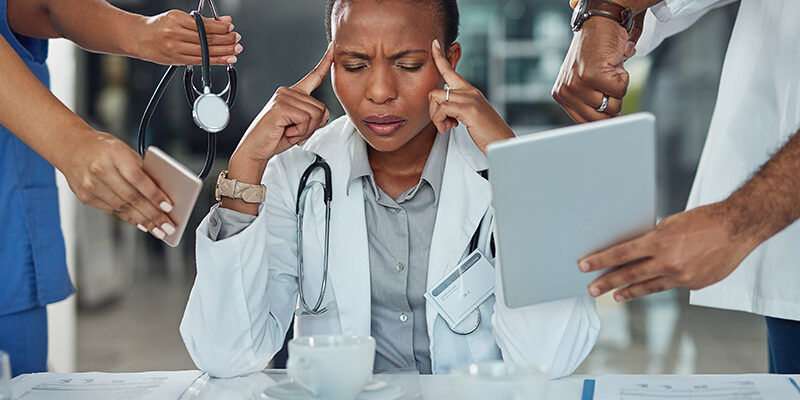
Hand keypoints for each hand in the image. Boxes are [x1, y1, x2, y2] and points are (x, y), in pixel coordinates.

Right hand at [58, 130, 175, 240]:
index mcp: (114, 154)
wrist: (71, 148)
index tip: (168, 207)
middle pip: (132, 197)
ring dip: (143, 221)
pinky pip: (113, 211)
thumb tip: (162, 193)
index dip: (154, 195)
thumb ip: (142, 169)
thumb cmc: (104, 148)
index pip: (138, 178)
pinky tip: (142, 224)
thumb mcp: (125, 150)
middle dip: (153, 215)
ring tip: (158, 230)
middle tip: (168, 226)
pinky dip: (130, 218)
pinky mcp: (86, 197)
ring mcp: (90, 185)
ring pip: (123, 207)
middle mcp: (100, 170)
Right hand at [134, 10, 241, 64]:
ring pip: (205, 51)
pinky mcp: (176, 59)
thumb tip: (224, 22)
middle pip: (206, 38)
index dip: (220, 28)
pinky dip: (216, 60)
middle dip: (225, 40)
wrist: (139, 37)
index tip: (231, 28)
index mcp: (176, 19)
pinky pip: (200, 61)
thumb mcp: (179, 17)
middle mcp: (175, 33)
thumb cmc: (160, 26)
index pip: (204, 25)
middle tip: (237, 39)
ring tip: (235, 50)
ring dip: (224, 51)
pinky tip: (226, 59)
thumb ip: (203, 21)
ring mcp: (175, 48)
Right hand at [230, 43, 333, 175]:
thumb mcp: (300, 126)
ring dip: (305, 130)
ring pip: (316, 115)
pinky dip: (299, 132)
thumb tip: (323, 114)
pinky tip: (286, 131)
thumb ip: (314, 117)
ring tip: (289, 131)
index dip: (325, 63)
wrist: (256, 148)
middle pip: (321, 108)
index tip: (333, 49)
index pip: (313, 76)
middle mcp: (288, 92)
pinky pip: (306, 120)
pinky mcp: (281, 106)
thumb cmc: (275, 137)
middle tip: (294, 131)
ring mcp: (284, 97)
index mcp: (293, 94)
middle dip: (312, 126)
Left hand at [428, 39, 513, 153]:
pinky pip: (442, 108)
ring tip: (447, 127)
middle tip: (443, 124)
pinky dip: (440, 120)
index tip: (434, 45)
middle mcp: (470, 91)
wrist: (502, 143)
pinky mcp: (468, 108)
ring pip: (436, 98)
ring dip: (436, 116)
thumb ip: (458, 108)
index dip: (440, 58)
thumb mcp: (471, 116)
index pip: (451, 71)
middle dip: (432, 110)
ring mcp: (470, 98)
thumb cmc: (487, 133)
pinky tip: (448, 128)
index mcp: (470, 91)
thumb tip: (443, 108)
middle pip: (436, 90)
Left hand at [551, 17, 634, 121]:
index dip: (603, 118)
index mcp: (562, 95)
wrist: (600, 23)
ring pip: (612, 105)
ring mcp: (578, 83)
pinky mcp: (594, 75)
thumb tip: (609, 123)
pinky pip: (620, 90)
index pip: (584, 122)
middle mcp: (567, 91)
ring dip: (618, 87)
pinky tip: (614, 64)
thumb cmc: (596, 51)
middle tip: (609, 82)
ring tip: (610, 70)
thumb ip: (590, 103)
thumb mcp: (585, 80)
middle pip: (600, 118)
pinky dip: (624, 77)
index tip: (611, 112)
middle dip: (612, 102)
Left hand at [578, 202, 760, 300]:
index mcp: (660, 242)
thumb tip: (638, 248)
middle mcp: (668, 262)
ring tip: (614, 296)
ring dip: (628, 291)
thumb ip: (654, 238)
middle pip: (630, 275)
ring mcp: (682, 276)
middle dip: (607, 282)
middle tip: (591, 289)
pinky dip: (657, 285)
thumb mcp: (672, 223)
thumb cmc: (706, 220)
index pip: (621, 254)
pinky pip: (669, 286)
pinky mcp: (694, 284)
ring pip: (648, 286)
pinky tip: (646, 288)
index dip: (600, 260)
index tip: (584, 266)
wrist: (738, 228)